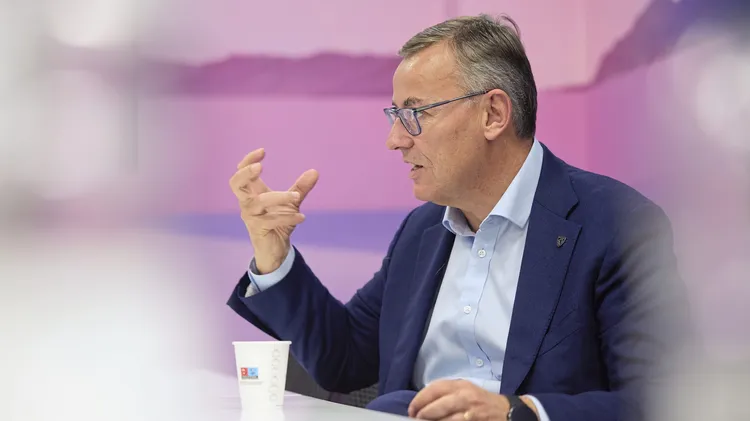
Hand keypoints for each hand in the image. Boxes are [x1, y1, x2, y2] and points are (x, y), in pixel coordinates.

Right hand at [229, 148, 318, 273]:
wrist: (276, 249)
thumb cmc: (279, 222)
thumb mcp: (292, 202)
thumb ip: (301, 188)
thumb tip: (315, 171)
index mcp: (252, 192)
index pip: (241, 172)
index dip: (248, 160)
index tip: (263, 151)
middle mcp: (247, 203)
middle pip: (235, 184)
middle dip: (245, 173)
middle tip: (259, 167)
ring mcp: (251, 216)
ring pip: (258, 202)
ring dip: (278, 197)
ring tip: (297, 197)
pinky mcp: (258, 229)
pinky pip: (270, 221)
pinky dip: (287, 218)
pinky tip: (301, 217)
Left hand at [408, 380, 511, 420]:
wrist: (506, 412)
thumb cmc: (480, 400)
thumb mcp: (465, 390)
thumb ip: (446, 393)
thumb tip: (422, 404)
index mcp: (460, 385)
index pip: (434, 389)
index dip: (419, 400)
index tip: (412, 409)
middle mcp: (465, 397)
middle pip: (436, 407)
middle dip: (423, 415)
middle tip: (416, 420)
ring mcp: (470, 413)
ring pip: (445, 420)